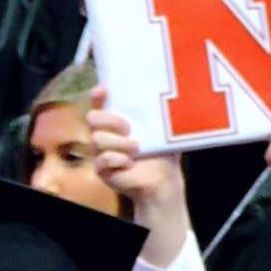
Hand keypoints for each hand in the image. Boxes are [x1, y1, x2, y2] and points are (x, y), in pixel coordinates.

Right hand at [85, 89, 182, 209]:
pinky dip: (117, 159)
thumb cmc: (162, 151)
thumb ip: (163, 112)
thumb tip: (177, 93)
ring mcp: (101, 151)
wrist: (164, 179)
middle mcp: (105, 133)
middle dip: (110, 120)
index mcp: (116, 120)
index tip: (103, 90)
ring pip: (97, 139)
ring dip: (120, 143)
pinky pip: (101, 160)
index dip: (97, 95)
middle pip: (92, 118)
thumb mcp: (164, 128)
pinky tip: (129, 163)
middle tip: (129, 128)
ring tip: (137, 148)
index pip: (100, 103)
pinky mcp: (102, 170)